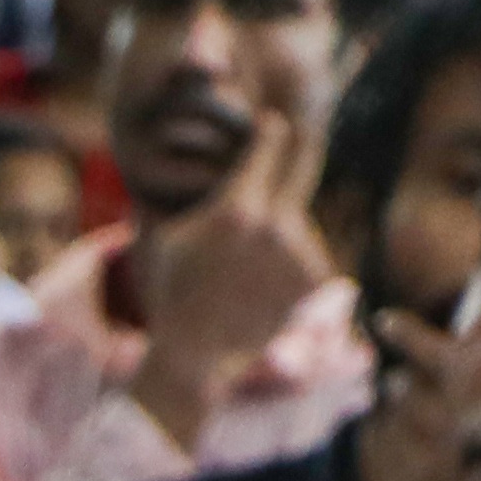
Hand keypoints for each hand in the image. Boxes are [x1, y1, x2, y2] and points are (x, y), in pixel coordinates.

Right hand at [126, 96, 339, 447]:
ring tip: (249, 263)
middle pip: (305, 161)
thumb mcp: (164, 237)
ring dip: (283, 225)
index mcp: (238, 206)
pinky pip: (307, 252)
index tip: (269, 123)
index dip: (270, 129)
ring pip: (300, 217)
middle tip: (294, 135)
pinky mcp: (317, 279)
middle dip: (298, 145)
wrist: (196, 357)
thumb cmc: (173, 293)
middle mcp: (278, 224)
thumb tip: (167, 160)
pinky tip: (263, 283)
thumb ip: (181, 195)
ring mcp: (302, 253)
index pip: (272, 141)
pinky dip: (292, 260)